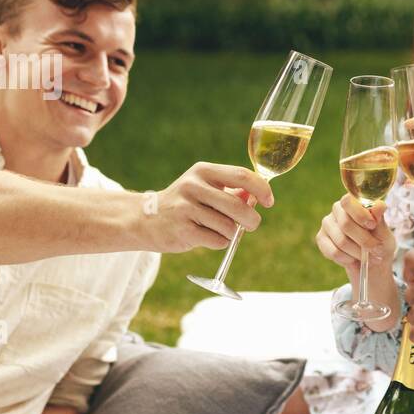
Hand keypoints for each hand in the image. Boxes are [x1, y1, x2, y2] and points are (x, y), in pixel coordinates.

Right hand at [142, 162, 273, 252]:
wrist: (144, 219)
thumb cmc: (184, 204)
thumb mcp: (204, 188)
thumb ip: (231, 189)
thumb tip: (258, 195)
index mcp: (203, 171)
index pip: (242, 176)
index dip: (262, 190)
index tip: (269, 202)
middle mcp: (194, 186)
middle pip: (239, 206)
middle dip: (252, 220)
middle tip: (251, 225)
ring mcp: (186, 208)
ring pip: (229, 226)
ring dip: (232, 233)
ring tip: (219, 230)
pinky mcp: (183, 230)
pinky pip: (217, 240)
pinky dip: (219, 242)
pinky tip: (206, 237)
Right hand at [315, 194, 396, 277]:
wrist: (372, 263)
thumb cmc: (379, 243)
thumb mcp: (384, 233)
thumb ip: (380, 220)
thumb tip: (379, 205)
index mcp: (353, 203)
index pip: (348, 201)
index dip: (359, 214)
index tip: (372, 225)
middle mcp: (337, 210)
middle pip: (345, 224)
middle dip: (364, 240)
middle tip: (376, 249)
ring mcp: (327, 223)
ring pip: (341, 240)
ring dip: (358, 253)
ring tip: (367, 257)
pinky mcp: (321, 238)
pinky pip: (334, 252)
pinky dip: (347, 259)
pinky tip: (353, 259)